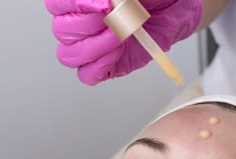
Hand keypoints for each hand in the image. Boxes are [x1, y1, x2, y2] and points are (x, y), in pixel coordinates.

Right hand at [45, 0, 201, 84]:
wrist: (178, 8)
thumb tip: (108, 1)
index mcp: (82, 1)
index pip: (57, 5)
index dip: (75, 4)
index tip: (104, 3)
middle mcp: (82, 23)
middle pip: (62, 31)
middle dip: (90, 26)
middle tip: (118, 19)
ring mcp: (93, 46)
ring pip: (69, 55)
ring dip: (95, 46)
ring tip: (121, 35)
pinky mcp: (107, 65)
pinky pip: (87, 75)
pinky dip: (100, 66)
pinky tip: (119, 52)